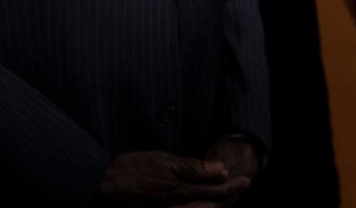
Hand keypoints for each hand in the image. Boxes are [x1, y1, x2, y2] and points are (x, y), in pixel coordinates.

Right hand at [98, 151, 249, 205]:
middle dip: (227, 195)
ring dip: (213, 203)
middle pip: (209, 203)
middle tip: (242, 186)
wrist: (101, 186)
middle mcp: (176, 205)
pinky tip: (203, 202)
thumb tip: (220, 169)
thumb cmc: (132, 169)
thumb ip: (193, 167)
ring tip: (226, 196)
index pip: (214, 191)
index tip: (245, 181)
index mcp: (180, 190)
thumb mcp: (164, 161)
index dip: (231, 186)